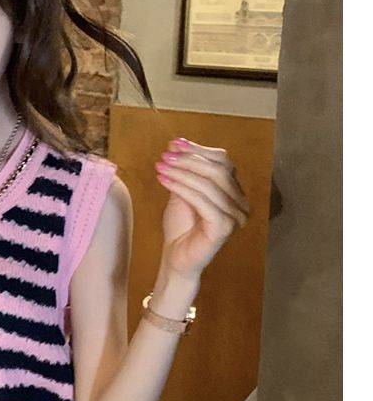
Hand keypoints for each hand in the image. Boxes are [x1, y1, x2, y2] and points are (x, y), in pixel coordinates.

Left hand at [153, 138, 249, 280]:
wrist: (176, 257)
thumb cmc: (181, 227)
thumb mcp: (181, 191)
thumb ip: (183, 169)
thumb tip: (177, 142)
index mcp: (234, 192)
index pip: (222, 162)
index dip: (198, 151)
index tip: (174, 144)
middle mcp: (240, 203)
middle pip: (217, 170)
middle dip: (188, 160)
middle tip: (164, 156)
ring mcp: (235, 216)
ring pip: (209, 184)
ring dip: (181, 172)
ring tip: (160, 167)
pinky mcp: (224, 227)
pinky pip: (202, 201)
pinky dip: (181, 187)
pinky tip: (163, 181)